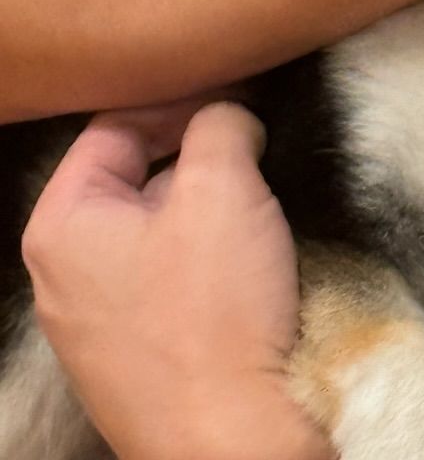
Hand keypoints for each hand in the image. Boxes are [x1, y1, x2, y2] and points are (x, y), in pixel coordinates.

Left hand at [22, 101, 325, 459]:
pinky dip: (208, 251)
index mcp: (62, 225)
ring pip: (156, 225)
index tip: (240, 96)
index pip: (115, 124)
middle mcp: (62, 272)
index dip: (182, 98)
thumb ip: (221, 124)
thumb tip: (230, 117)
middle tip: (259, 142)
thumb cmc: (215, 314)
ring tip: (262, 196)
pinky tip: (251, 256)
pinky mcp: (137, 352)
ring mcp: (96, 320)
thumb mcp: (224, 187)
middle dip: (198, 152)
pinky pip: (168, 276)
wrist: (230, 438)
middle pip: (134, 174)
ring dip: (209, 201)